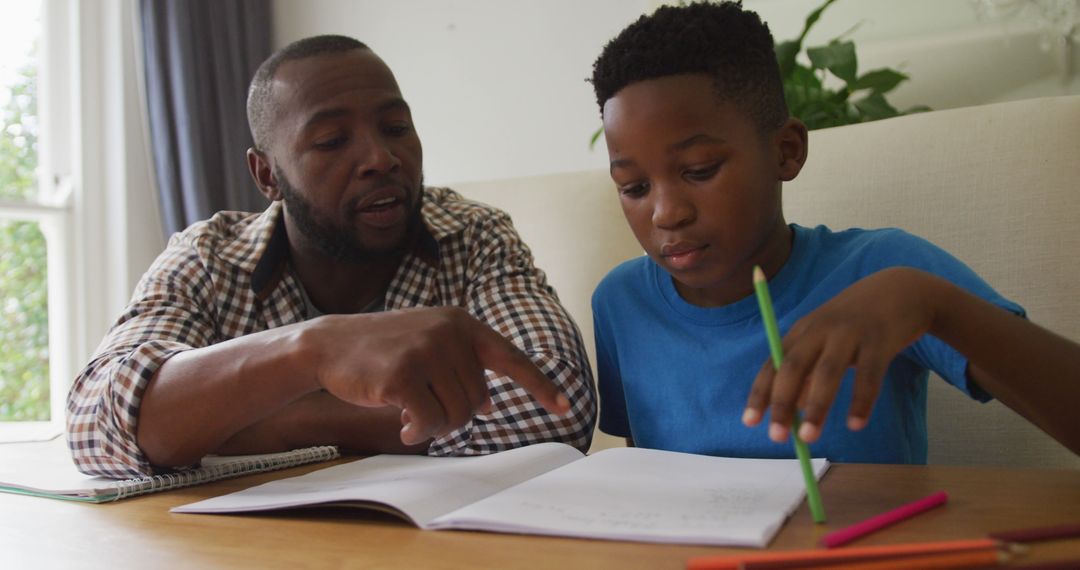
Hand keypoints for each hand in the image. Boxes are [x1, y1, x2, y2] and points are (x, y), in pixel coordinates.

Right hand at [304, 307, 570, 444]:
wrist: (330, 344)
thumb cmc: (382, 351)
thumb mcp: (428, 346)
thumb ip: (461, 367)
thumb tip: (490, 404)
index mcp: (461, 323)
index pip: (511, 358)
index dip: (539, 385)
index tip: (564, 406)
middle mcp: (449, 332)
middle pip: (478, 399)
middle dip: (455, 415)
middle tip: (426, 413)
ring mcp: (426, 350)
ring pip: (457, 414)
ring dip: (437, 427)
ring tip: (413, 418)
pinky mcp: (403, 374)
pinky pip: (430, 421)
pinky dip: (420, 431)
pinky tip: (403, 426)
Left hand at [742, 267, 938, 443]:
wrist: (901, 290)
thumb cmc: (856, 323)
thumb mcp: (826, 340)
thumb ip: (809, 372)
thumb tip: (794, 409)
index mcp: (803, 331)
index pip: (773, 364)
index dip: (760, 393)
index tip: (749, 421)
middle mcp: (821, 329)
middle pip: (793, 366)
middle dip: (781, 402)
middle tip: (776, 437)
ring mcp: (850, 333)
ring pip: (828, 372)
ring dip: (816, 406)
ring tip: (808, 437)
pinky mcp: (880, 341)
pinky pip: (869, 376)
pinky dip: (861, 402)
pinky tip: (855, 425)